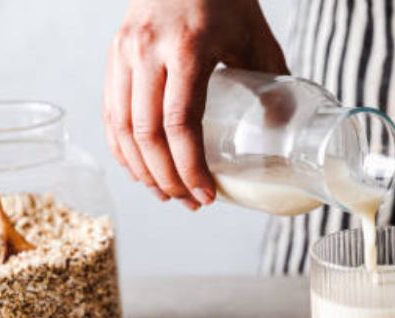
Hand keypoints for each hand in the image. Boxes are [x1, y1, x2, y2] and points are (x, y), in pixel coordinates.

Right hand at [104, 0, 287, 209]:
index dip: (190, 167)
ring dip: (142, 169)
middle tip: (190, 203)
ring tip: (167, 194)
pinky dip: (121, 146)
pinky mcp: (114, 54)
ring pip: (121, 126)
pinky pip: (110, 110)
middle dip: (167, 178)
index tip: (207, 194)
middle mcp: (147, 51)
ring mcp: (124, 51)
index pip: (179, 122)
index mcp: (187, 49)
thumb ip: (272, 83)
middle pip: (147, 133)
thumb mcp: (257, 38)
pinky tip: (139, 168)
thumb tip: (284, 134)